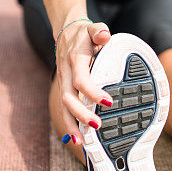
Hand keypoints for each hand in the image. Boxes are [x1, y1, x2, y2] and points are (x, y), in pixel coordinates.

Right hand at [55, 20, 112, 144]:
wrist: (66, 31)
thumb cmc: (84, 34)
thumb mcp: (92, 29)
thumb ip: (99, 31)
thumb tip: (104, 35)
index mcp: (75, 59)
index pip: (81, 79)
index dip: (92, 92)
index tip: (108, 102)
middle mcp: (66, 72)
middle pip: (68, 97)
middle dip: (81, 114)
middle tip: (97, 126)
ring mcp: (63, 81)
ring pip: (63, 106)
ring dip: (71, 124)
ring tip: (81, 142)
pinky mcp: (64, 87)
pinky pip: (64, 107)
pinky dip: (69, 122)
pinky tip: (76, 137)